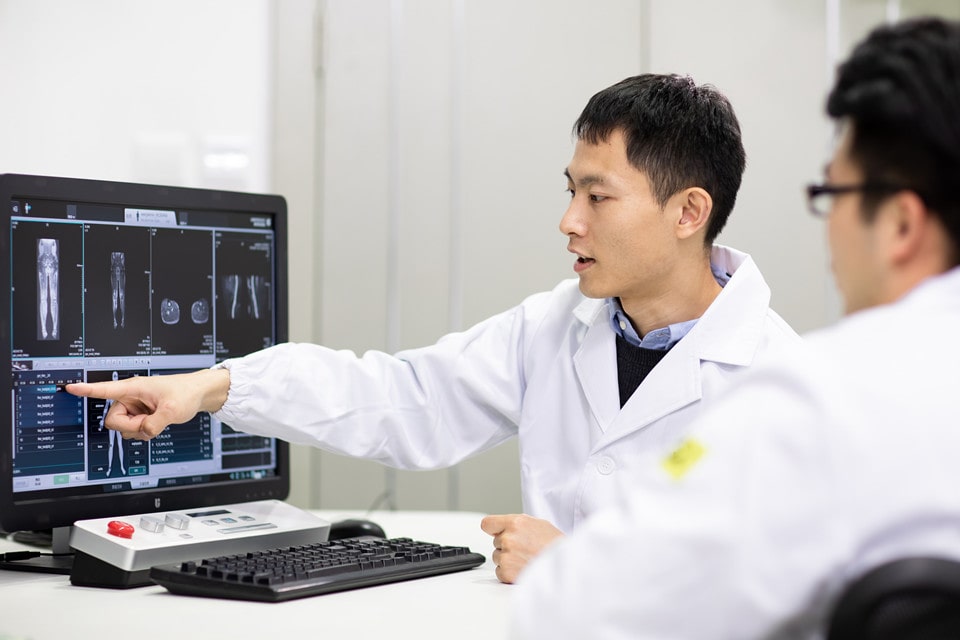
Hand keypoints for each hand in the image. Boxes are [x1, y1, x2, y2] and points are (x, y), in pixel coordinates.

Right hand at [66, 368, 229, 440]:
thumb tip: (142, 432)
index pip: (105, 389)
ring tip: (156, 419)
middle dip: (130, 427)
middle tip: (149, 423)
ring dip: (139, 430)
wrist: (197, 394)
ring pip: (123, 429)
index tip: (70, 387)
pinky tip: (156, 423)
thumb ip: (155, 423)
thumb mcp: (173, 409)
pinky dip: (144, 432)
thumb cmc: (186, 393)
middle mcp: (130, 398)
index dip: (87, 390)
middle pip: (113, 421)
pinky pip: (133, 431)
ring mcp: (134, 408)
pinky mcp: (139, 416)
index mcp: (134, 388)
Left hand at [480, 514, 563, 583]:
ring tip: (526, 560)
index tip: (496, 532)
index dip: (493, 529)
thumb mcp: (538, 524)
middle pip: (496, 542)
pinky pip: (499, 572)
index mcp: (516, 522)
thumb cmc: (555, 545)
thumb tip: (502, 527)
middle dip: (507, 546)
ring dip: (508, 560)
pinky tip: (523, 569)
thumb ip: (517, 524)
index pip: (487, 523)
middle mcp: (509, 538)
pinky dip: (508, 573)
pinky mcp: (506, 572)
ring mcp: (507, 555)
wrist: (566, 565)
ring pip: (497, 557)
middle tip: (525, 549)